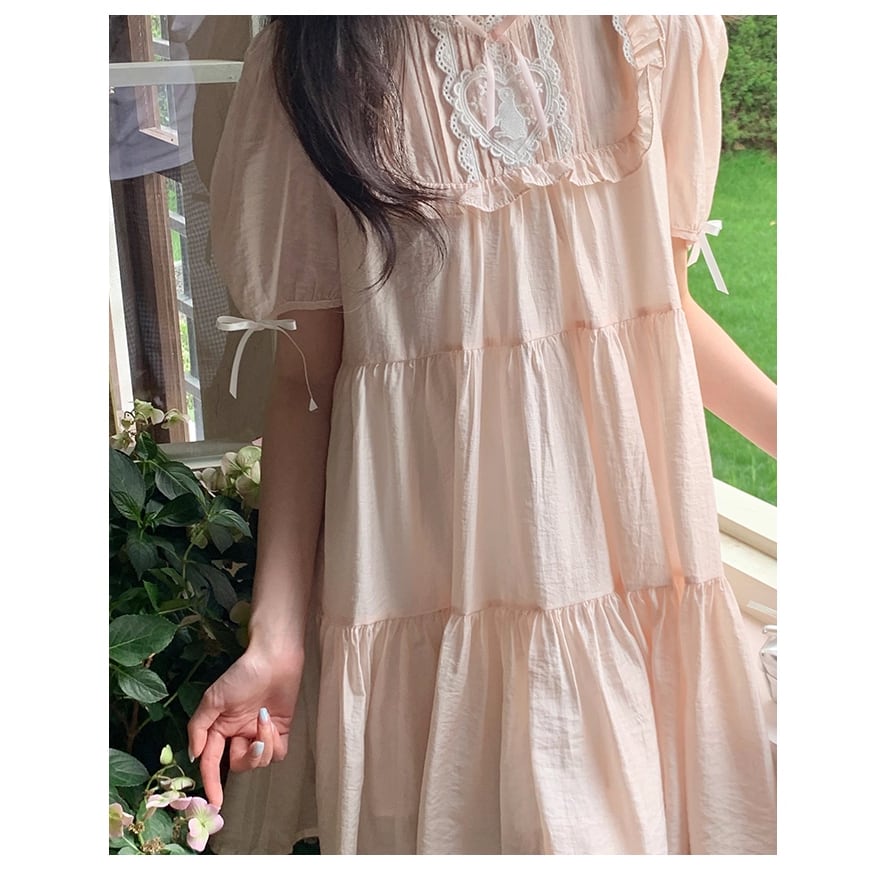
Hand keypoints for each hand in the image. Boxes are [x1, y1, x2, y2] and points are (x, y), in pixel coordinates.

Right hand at [187, 647, 303, 807]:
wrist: (274, 659)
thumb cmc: (242, 675)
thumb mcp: (213, 699)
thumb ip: (199, 728)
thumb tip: (194, 756)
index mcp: (220, 729)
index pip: (212, 762)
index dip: (211, 783)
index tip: (214, 802)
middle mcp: (239, 734)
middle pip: (239, 765)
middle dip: (246, 757)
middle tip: (252, 740)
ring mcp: (259, 733)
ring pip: (260, 761)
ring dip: (262, 745)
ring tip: (264, 720)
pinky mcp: (280, 730)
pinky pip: (277, 753)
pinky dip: (274, 741)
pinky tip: (271, 721)